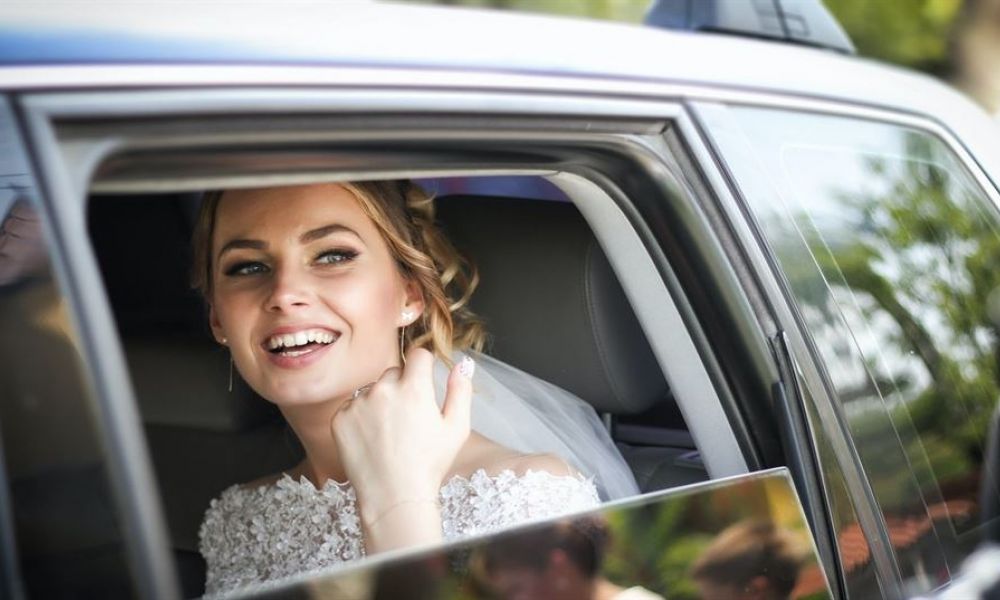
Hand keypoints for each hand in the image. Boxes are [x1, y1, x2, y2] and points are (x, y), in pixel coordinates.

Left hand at [330, 347, 473, 516]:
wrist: (394, 497)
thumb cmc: (429, 465)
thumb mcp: (457, 428)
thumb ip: (461, 390)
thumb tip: (462, 364)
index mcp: (414, 388)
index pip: (418, 355)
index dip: (424, 367)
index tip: (424, 382)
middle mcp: (383, 390)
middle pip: (394, 372)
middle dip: (402, 386)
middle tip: (408, 418)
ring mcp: (358, 404)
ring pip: (372, 389)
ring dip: (380, 401)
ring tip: (389, 433)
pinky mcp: (340, 419)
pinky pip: (352, 406)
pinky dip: (360, 417)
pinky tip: (372, 439)